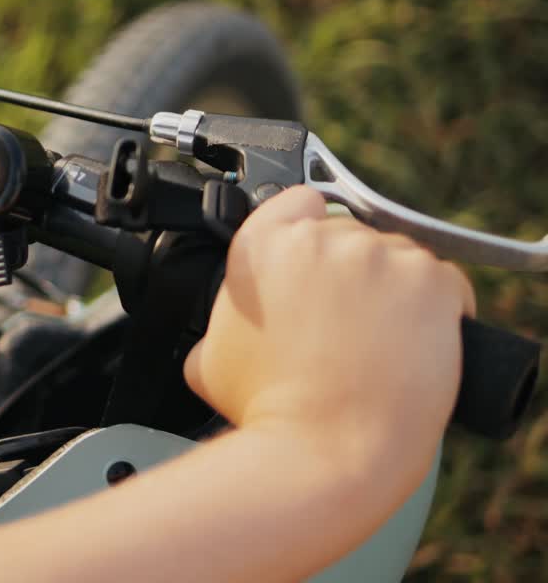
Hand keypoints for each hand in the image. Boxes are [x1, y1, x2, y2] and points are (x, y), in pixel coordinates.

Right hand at [184, 186, 474, 482]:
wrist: (324, 451)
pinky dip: (439, 311)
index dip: (307, 231)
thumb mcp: (207, 360)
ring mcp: (379, 256)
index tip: (314, 264)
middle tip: (343, 326)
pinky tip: (414, 346)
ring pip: (398, 257)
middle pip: (350, 234)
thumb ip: (218, 323)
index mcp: (261, 246)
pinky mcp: (431, 282)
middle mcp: (320, 240)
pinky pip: (445, 283)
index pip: (296, 202)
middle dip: (351, 272)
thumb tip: (225, 329)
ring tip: (379, 345)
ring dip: (395, 290)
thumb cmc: (268, 411)